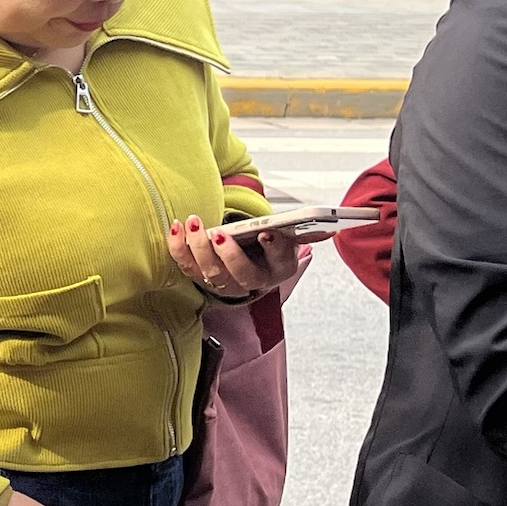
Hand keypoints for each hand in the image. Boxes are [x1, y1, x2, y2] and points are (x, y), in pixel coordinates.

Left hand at [167, 215, 305, 302]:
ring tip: (195, 222)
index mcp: (278, 269)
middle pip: (240, 274)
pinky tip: (177, 227)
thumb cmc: (268, 247)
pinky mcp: (200, 277)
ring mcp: (224, 283)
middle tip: (220, 233)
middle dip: (229, 254)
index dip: (273, 249)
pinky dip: (179, 248)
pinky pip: (186, 266)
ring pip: (210, 273)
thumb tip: (328, 228)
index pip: (278, 261)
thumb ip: (303, 232)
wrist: (247, 261)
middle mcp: (250, 282)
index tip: (267, 234)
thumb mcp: (288, 239)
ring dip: (199, 248)